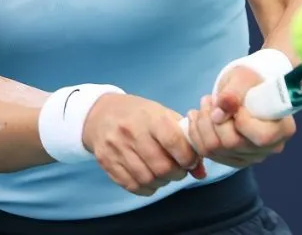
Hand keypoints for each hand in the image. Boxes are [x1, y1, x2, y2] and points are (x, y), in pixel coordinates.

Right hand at [82, 94, 206, 195]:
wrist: (100, 113)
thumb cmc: (139, 114)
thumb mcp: (163, 116)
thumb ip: (185, 140)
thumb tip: (201, 172)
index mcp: (150, 117)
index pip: (174, 141)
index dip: (187, 157)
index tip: (190, 161)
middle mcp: (132, 132)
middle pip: (161, 167)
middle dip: (177, 174)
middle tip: (179, 170)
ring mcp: (117, 148)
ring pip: (147, 179)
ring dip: (162, 182)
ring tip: (164, 175)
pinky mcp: (107, 163)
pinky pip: (132, 186)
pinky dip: (146, 188)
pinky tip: (150, 180)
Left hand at [185, 66, 296, 168]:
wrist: (247, 89)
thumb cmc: (252, 81)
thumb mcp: (244, 77)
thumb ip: (233, 92)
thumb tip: (219, 113)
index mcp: (282, 129)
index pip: (262, 137)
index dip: (242, 121)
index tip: (235, 104)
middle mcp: (269, 148)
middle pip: (233, 144)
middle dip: (214, 119)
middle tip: (209, 99)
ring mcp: (251, 157)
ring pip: (216, 150)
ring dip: (202, 125)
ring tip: (204, 104)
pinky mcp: (233, 160)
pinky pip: (207, 153)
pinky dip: (196, 134)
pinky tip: (197, 117)